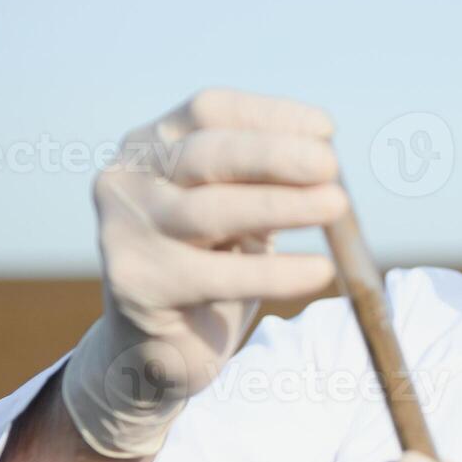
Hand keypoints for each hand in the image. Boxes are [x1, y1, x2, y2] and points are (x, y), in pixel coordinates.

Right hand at [62, 88, 347, 457]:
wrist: (156, 350)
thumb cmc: (207, 268)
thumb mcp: (239, 216)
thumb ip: (265, 184)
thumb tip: (326, 162)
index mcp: (152, 145)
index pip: (209, 111)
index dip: (269, 116)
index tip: (326, 129)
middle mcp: (127, 179)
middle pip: (206, 155)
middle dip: (275, 156)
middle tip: (331, 165)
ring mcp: (124, 230)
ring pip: (209, 211)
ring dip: (280, 206)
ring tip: (336, 207)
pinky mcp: (135, 284)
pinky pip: (216, 277)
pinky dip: (275, 273)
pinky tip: (319, 271)